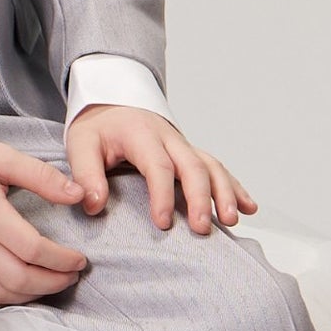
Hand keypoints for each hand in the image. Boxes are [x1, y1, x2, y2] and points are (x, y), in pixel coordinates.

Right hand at [0, 129, 91, 306]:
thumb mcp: (1, 156)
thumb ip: (42, 176)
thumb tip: (79, 194)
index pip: (33, 250)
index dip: (63, 260)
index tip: (80, 259)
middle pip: (19, 280)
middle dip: (53, 283)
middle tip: (73, 275)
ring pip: (0, 293)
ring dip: (32, 294)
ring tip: (53, 282)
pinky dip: (6, 297)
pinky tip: (23, 288)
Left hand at [64, 105, 252, 234]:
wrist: (112, 102)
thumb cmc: (98, 128)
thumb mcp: (80, 144)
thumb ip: (85, 174)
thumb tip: (93, 205)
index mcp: (141, 134)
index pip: (158, 165)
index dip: (162, 195)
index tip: (163, 224)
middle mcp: (169, 138)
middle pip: (193, 166)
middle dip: (201, 198)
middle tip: (201, 228)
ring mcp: (184, 146)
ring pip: (212, 166)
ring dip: (225, 193)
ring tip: (232, 220)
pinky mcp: (191, 154)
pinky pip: (218, 169)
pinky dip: (236, 188)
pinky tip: (250, 208)